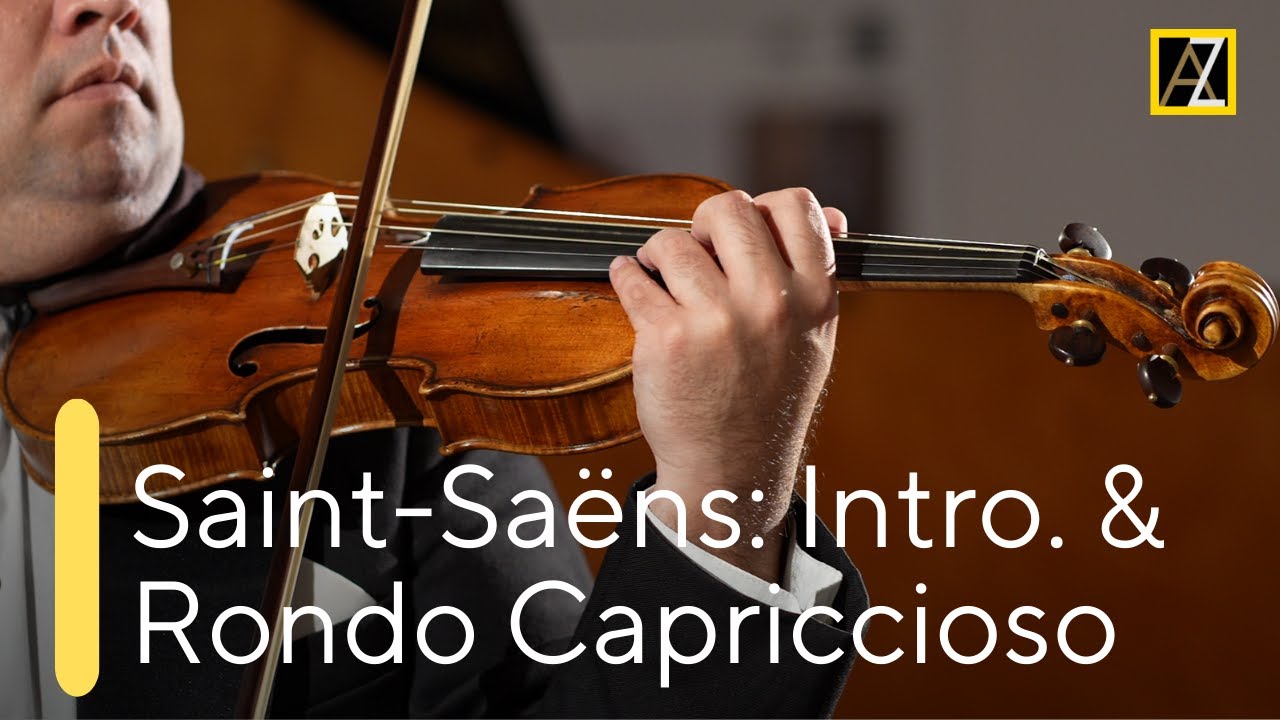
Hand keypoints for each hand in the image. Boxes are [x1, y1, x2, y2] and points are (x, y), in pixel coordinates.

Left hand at [608, 188, 843, 580]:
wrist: (730, 468)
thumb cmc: (768, 397)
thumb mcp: (813, 337)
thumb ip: (815, 275)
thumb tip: (837, 216)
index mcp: (813, 297)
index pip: (795, 205)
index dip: (762, 207)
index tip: (742, 234)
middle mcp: (769, 303)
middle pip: (727, 209)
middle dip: (703, 224)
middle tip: (696, 249)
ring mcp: (717, 320)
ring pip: (671, 242)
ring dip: (658, 255)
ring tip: (660, 276)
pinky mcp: (666, 339)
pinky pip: (632, 277)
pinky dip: (624, 276)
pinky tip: (631, 285)